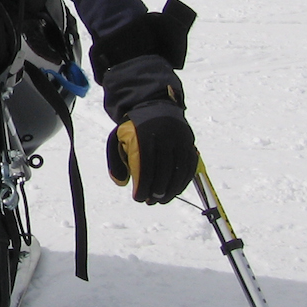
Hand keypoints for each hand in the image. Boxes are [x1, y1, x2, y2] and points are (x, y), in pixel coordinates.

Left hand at [101, 52, 195, 203]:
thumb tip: (122, 182)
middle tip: (150, 201)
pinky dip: (183, 181)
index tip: (138, 198)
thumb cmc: (134, 128)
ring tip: (162, 200)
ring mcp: (180, 138)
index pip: (145, 166)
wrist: (155, 105)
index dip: (143, 185)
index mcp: (145, 135)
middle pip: (164, 170)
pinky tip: (175, 191)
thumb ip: (116, 160)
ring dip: (171, 190)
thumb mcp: (118, 138)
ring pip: (179, 170)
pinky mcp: (190, 142)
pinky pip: (189, 166)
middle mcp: (165, 136)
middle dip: (157, 190)